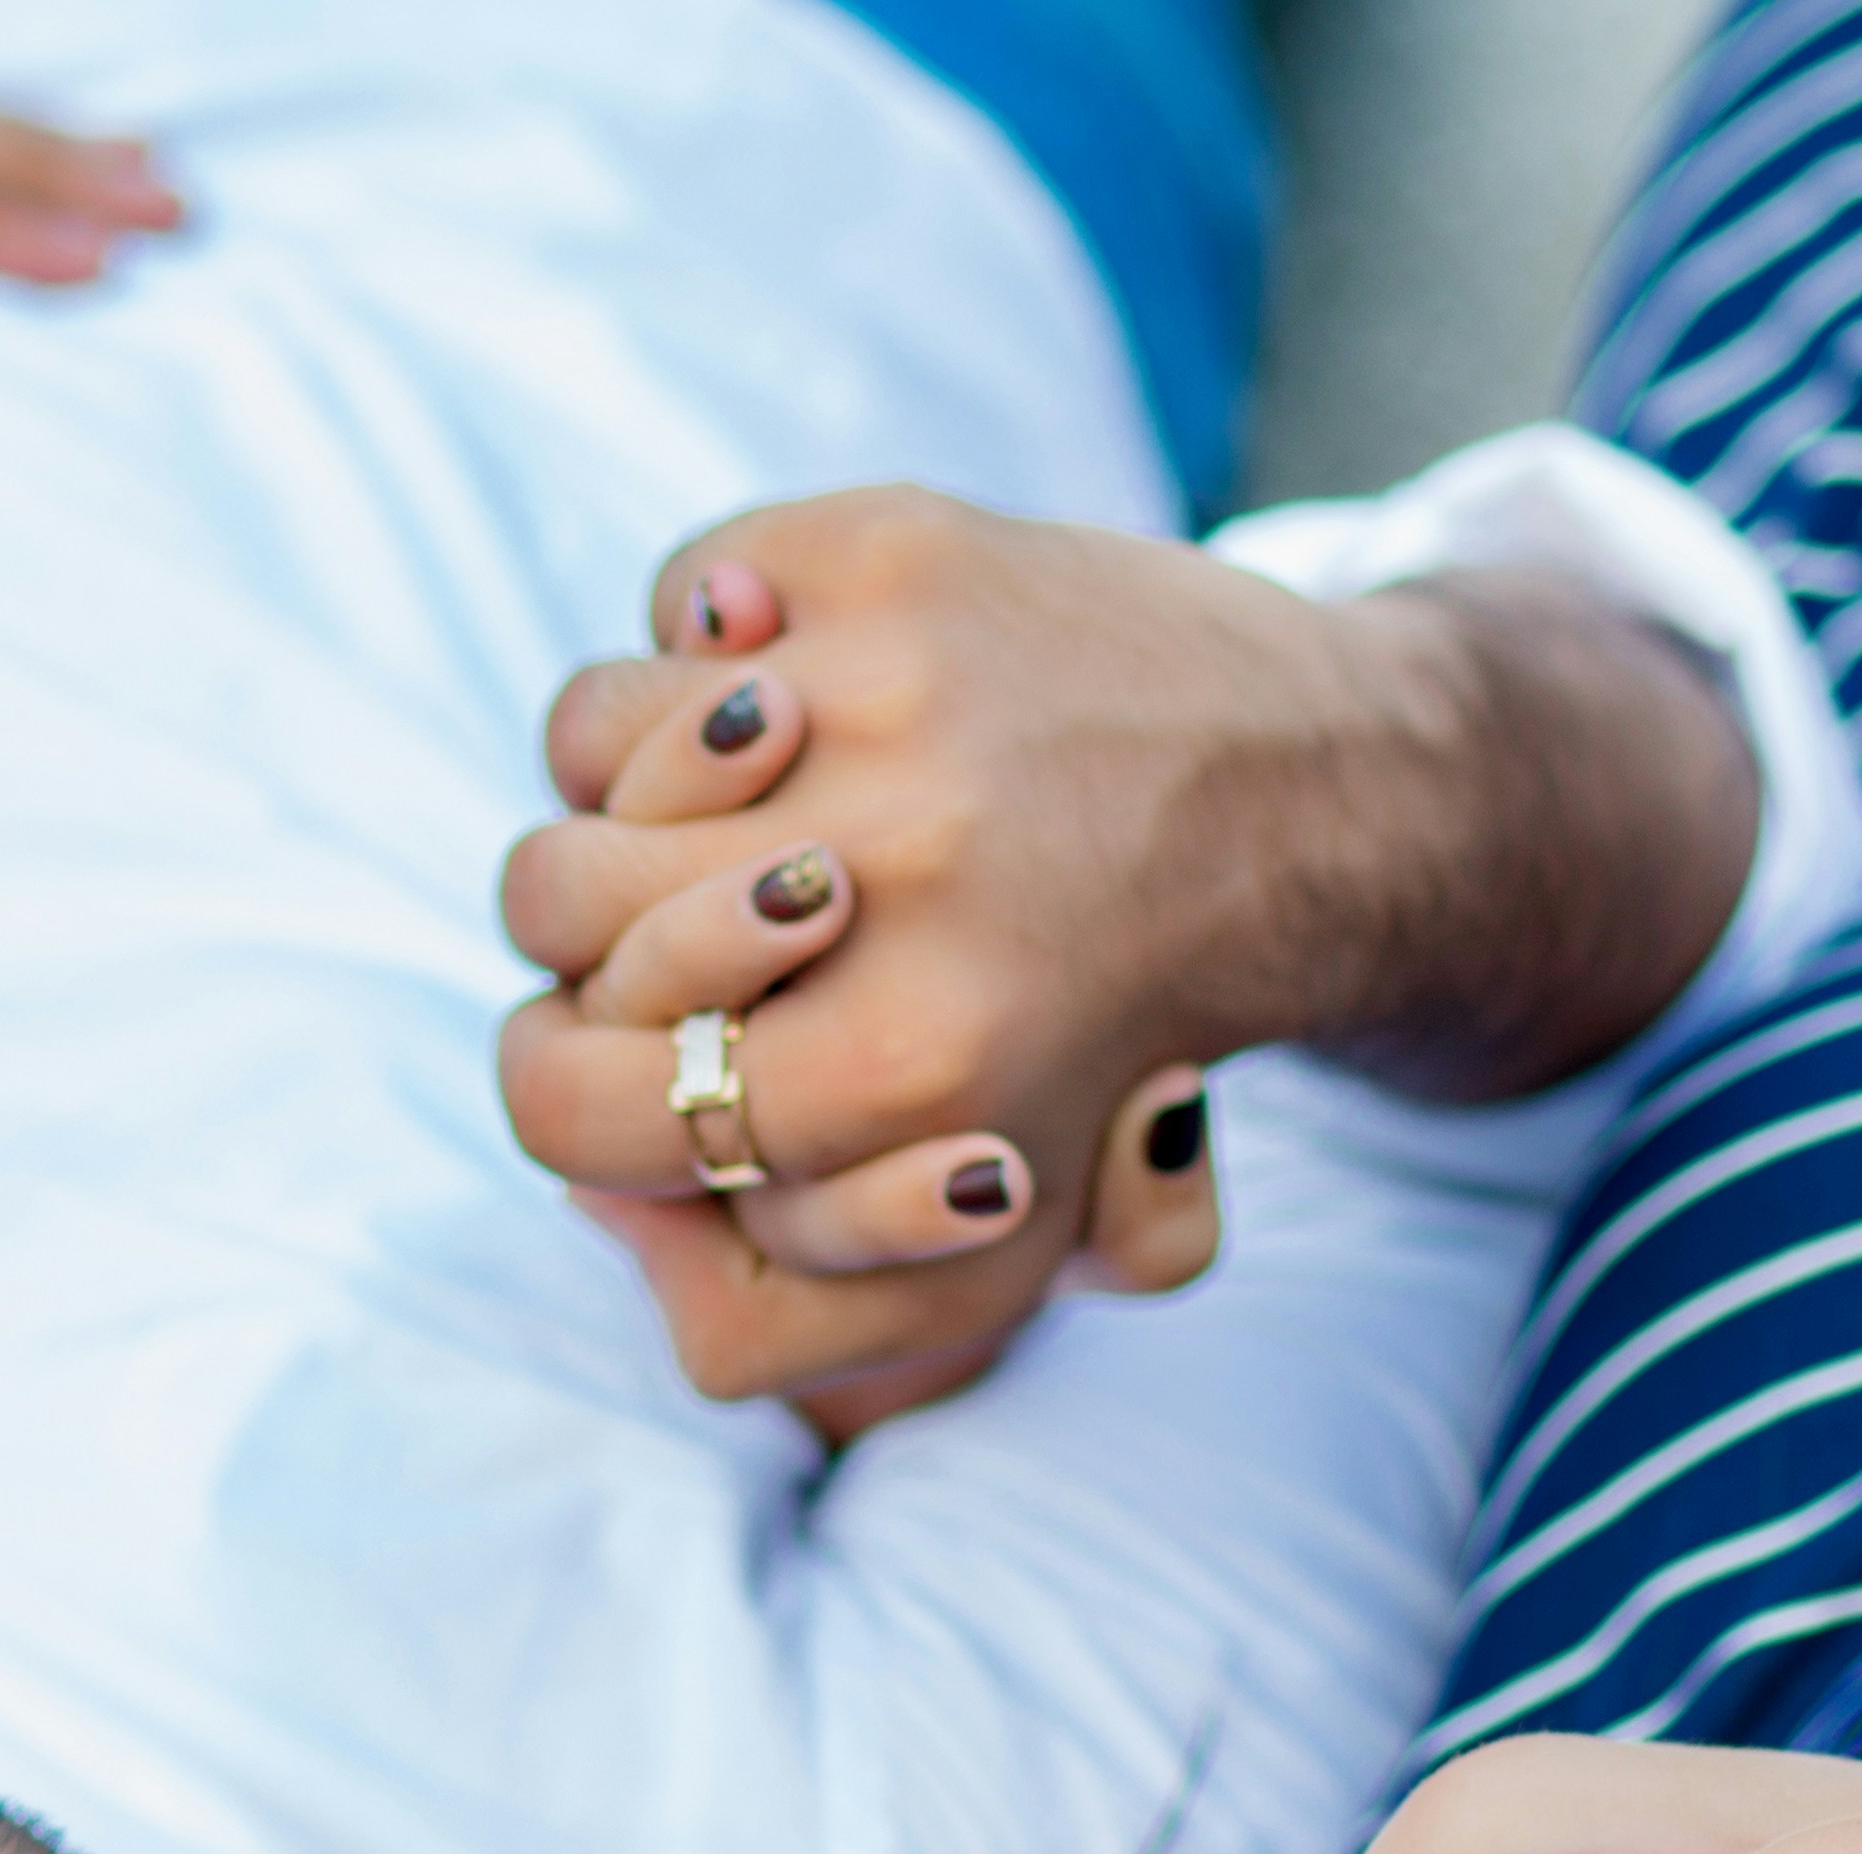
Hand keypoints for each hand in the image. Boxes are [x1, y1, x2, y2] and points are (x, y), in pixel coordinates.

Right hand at [491, 494, 1753, 1427]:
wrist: (1319, 803)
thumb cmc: (1121, 1031)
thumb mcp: (995, 1242)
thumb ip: (789, 1299)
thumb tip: (624, 1213)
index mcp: (895, 1069)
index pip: (555, 1091)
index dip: (578, 1069)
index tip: (662, 1037)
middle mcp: (879, 873)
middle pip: (542, 895)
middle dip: (604, 915)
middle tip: (716, 906)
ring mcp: (886, 688)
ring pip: (585, 732)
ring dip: (642, 770)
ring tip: (754, 792)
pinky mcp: (899, 548)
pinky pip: (680, 588)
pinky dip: (713, 628)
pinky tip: (804, 675)